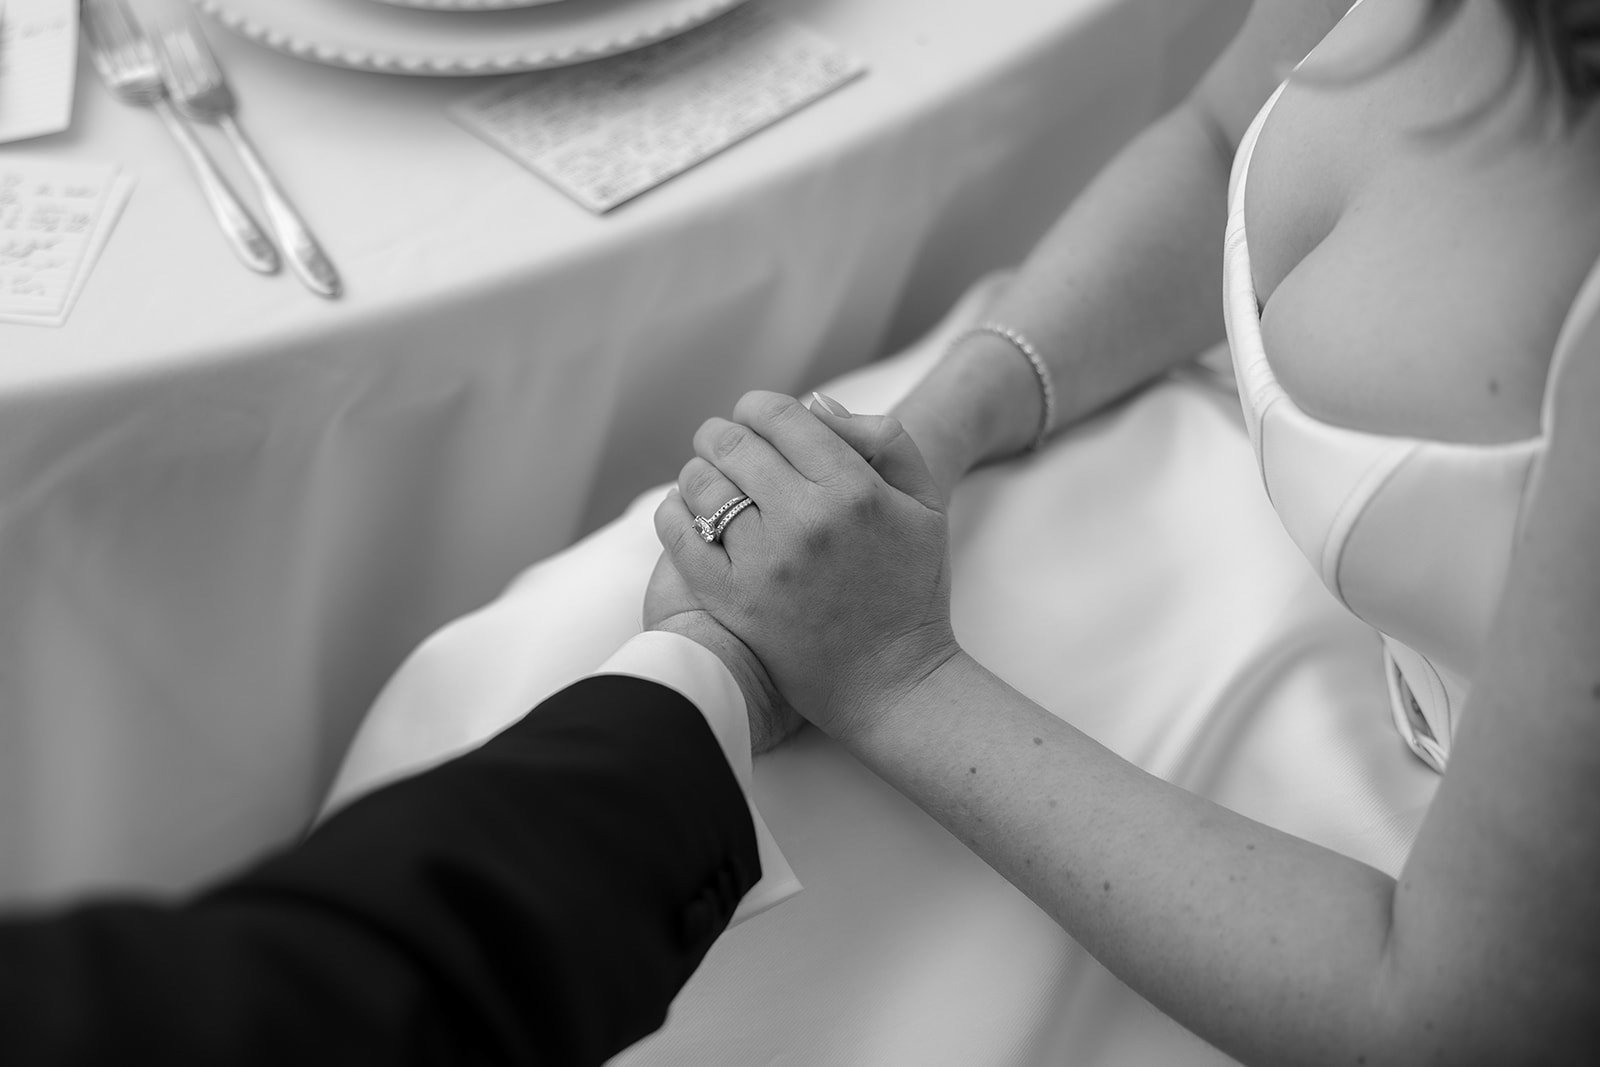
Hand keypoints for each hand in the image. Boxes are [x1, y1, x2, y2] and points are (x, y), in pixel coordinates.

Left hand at [653, 391, 960, 740]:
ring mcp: (763, 561)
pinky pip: (680, 536)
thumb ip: (883, 439)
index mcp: (853, 488)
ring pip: (700, 484)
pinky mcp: (733, 600)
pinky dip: (674, 513)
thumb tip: (815, 404)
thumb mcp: (927, 502)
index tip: (756, 421)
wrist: (892, 681)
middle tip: (724, 446)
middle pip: (732, 443)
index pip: (779, 416)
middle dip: (721, 435)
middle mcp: (805, 519)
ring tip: (709, 482)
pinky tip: (687, 513)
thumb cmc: (911, 588)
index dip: (758, 408)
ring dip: (698, 473)